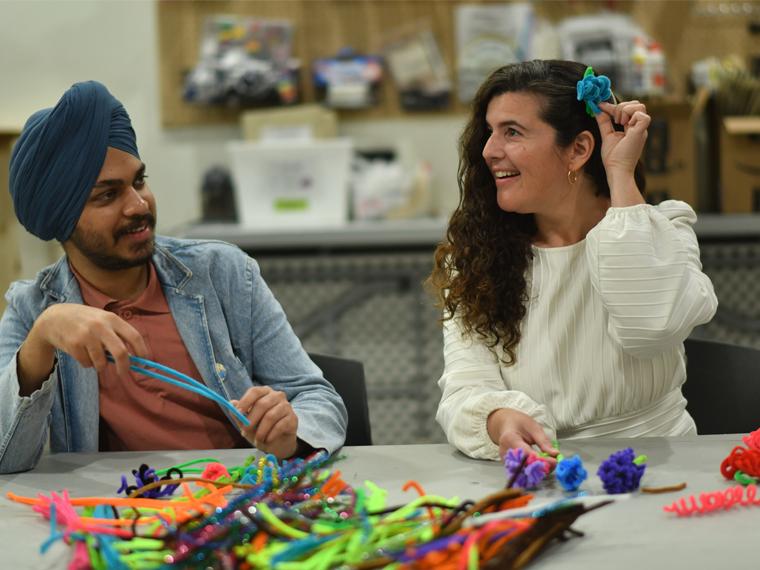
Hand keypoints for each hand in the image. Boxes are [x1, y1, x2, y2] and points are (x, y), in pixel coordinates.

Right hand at [19, 303, 148, 394]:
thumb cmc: (85, 320)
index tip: (145, 361)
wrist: (54, 318)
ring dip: (100, 365)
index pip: (134, 336)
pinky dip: (87, 363)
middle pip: (121, 353)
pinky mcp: (74, 345)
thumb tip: (133, 357)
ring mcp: (86, 336)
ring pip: (101, 363)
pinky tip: (81, 352)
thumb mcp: (102, 320)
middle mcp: (100, 326)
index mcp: (112, 318)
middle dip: (125, 367)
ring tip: (94, 356)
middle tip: (123, 373)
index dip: (142, 350)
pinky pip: (87, 364)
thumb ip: (117, 334)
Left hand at [233, 386, 298, 458]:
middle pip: (262, 404)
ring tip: (257, 440)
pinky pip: (280, 426)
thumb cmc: (260, 429)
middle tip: (245, 431)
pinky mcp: (293, 418)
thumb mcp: (247, 423)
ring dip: (261, 431)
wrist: (277, 443)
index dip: (245, 400)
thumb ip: (239, 414)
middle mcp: (277, 396)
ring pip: (271, 416)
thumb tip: (231, 403)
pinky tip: (267, 440)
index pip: (255, 391)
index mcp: (264, 393)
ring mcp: (286, 406)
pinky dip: (270, 435)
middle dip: (251, 420)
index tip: (238, 412)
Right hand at [487, 408, 557, 465]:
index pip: (526, 454)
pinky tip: (541, 466)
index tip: (554, 461)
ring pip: (524, 472)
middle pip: (525, 466)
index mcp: (509, 439)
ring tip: (549, 464)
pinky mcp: (508, 466)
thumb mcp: (533, 427)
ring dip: (538, 471)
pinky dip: (533, 471)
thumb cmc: (519, 424)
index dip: (541, 460)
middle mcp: (505, 452)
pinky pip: (522, 472)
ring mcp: (505, 460)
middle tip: (554, 463)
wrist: (506, 425)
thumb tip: (555, 454)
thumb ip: (543, 441)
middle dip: (541, 467)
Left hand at [595, 100, 650, 184]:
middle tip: (614, 120)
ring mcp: (641, 129)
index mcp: (632, 127)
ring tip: (619, 123)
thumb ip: (604, 122)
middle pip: (635, 104)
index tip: (599, 105)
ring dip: (625, 111)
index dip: (613, 105)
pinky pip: (643, 116)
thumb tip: (598, 109)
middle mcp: (638, 126)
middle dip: (620, 107)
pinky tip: (626, 126)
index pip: (627, 108)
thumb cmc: (613, 157)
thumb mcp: (607, 135)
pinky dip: (632, 117)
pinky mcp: (641, 132)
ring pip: (640, 106)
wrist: (616, 169)